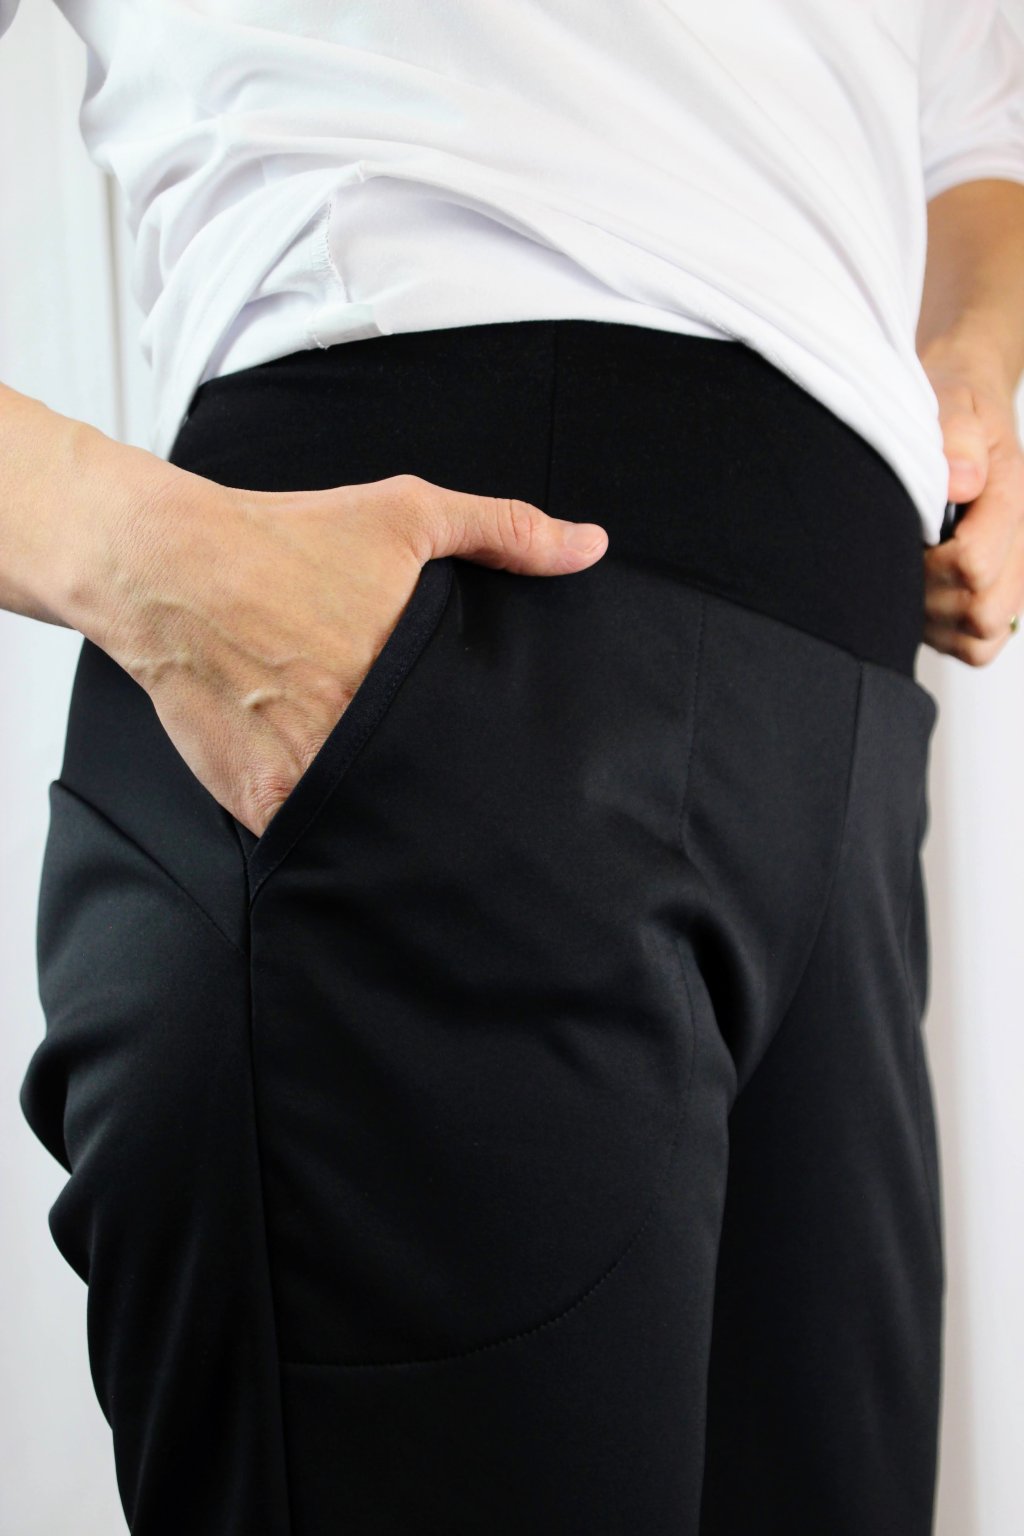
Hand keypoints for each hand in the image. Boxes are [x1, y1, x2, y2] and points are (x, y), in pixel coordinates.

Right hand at [97, 470, 607, 835]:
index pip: (480, 741)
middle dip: (452, 794)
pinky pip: (315, 836)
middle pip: (431, 788)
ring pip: (378, 822)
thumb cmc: (286, 538)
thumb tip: (590, 544)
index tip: (512, 765)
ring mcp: (311, 773)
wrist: (168, 568)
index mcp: (409, 671)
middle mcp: (360, 729)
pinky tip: (348, 822)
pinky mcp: (265, 801)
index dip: (498, 755)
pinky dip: (332, 833)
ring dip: (394, 821)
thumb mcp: (406, 514)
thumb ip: (504, 530)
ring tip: (417, 820)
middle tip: (475, 802)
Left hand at [921, 351, 1023, 665]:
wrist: (965, 409)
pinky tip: (921, 597)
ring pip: (978, 638)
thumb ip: (956, 431)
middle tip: (907, 557)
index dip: (932, 560)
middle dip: (933, 593)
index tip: (911, 534)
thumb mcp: (953, 397)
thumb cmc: (956, 407)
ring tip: (913, 573)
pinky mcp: (986, 603)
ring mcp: (1006, 581)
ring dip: (936, 617)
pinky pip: (974, 648)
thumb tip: (961, 480)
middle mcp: (1018, 546)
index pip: (975, 564)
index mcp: (1013, 499)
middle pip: (981, 612)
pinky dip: (944, 634)